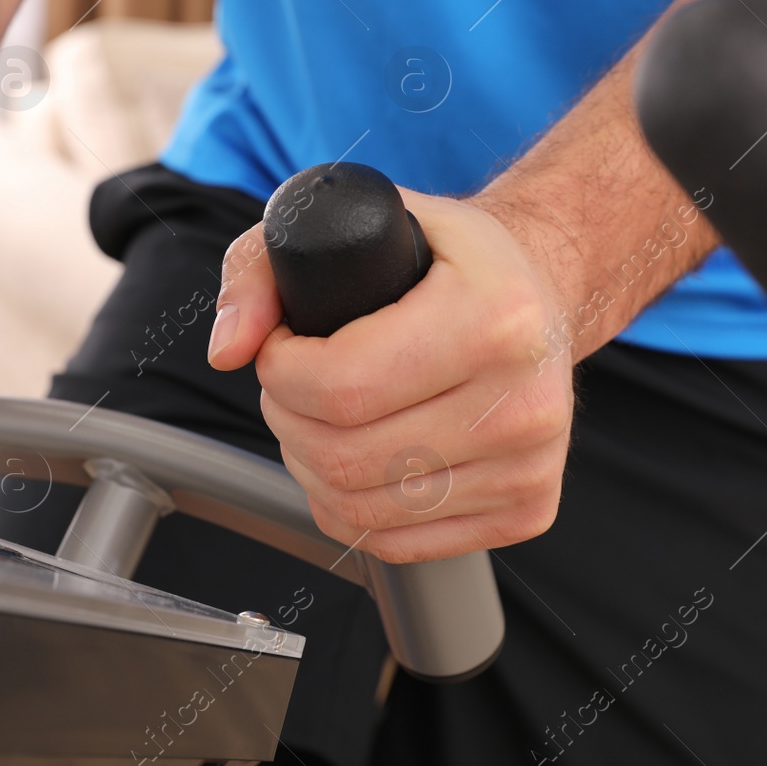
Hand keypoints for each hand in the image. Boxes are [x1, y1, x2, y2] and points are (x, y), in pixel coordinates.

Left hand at [207, 190, 575, 563]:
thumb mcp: (349, 222)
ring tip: (318, 418)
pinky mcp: (526, 511)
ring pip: (362, 509)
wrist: (538, 293)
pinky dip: (348, 509)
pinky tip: (352, 462)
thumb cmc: (437, 259)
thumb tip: (228, 349)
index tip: (283, 348)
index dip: (282, 373)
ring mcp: (530, 465)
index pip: (342, 386)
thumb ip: (262, 270)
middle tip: (293, 383)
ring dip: (310, 467)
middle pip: (345, 456)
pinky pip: (396, 543)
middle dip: (288, 420)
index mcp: (495, 318)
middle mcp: (524, 401)